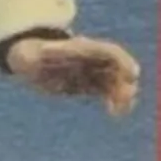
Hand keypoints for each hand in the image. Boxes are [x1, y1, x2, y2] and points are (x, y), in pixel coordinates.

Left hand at [4, 34, 139, 115]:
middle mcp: (90, 58)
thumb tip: (31, 57)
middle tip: (127, 96)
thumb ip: (33, 58)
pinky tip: (115, 112)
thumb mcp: (29, 57)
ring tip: (121, 109)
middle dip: (123, 81)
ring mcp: (91, 70)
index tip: (131, 73)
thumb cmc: (30, 57)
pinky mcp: (90, 84)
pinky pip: (107, 91)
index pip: (107, 51)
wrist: (31, 62)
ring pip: (114, 80)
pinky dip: (113, 100)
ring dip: (121, 93)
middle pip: (114, 67)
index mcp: (80, 47)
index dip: (122, 61)